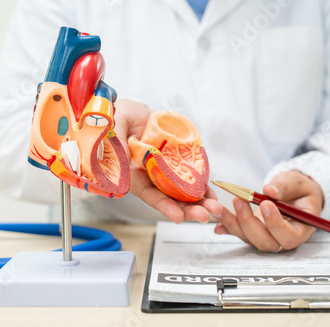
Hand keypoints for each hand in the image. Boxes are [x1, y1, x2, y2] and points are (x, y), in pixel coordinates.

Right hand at [113, 99, 222, 223]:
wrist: (135, 111)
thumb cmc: (119, 118)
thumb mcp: (114, 125)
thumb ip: (117, 141)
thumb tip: (122, 155)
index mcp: (133, 174)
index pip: (149, 194)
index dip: (163, 205)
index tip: (178, 217)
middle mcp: (151, 176)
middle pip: (170, 197)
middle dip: (187, 209)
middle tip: (204, 216)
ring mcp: (167, 169)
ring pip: (184, 190)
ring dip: (200, 201)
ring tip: (215, 208)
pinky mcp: (179, 160)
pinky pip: (192, 175)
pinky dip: (203, 185)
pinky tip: (214, 194)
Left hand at [213, 170, 323, 251]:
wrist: (294, 193)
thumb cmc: (300, 191)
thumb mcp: (298, 184)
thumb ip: (286, 187)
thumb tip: (269, 191)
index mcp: (299, 230)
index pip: (289, 236)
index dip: (275, 224)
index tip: (266, 204)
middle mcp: (281, 238)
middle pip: (264, 241)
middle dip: (248, 222)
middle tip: (239, 200)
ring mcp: (264, 236)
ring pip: (247, 237)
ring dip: (230, 222)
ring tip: (217, 206)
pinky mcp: (251, 232)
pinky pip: (237, 232)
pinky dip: (226, 227)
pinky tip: (216, 224)